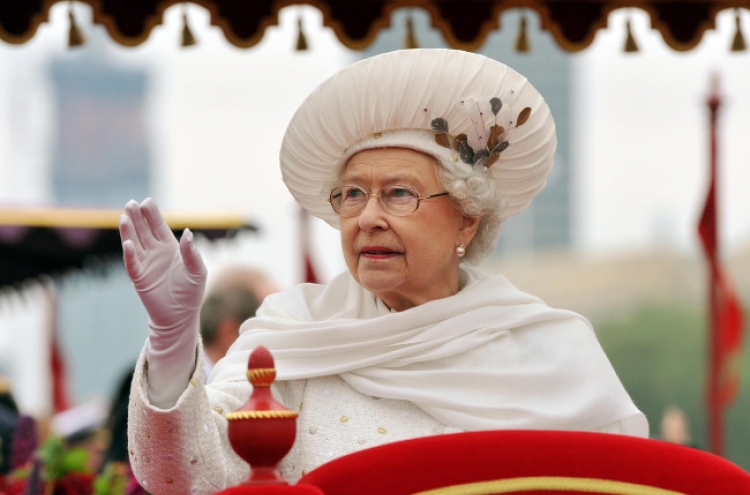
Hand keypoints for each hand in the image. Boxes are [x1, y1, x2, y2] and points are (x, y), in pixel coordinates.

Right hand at [119, 198, 206, 331]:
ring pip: (135, 243)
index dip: (152, 214)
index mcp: (170, 248)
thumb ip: (192, 252)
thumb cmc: (191, 292)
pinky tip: (128, 243)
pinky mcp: (139, 278)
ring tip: (124, 217)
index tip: (147, 201)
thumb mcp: (197, 271)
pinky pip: (132, 264)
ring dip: (129, 231)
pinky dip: (129, 254)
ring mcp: (145, 264)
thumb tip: (188, 233)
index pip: (159, 227)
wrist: (180, 315)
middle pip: (144, 231)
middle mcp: (155, 253)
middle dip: (137, 217)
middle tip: (131, 203)